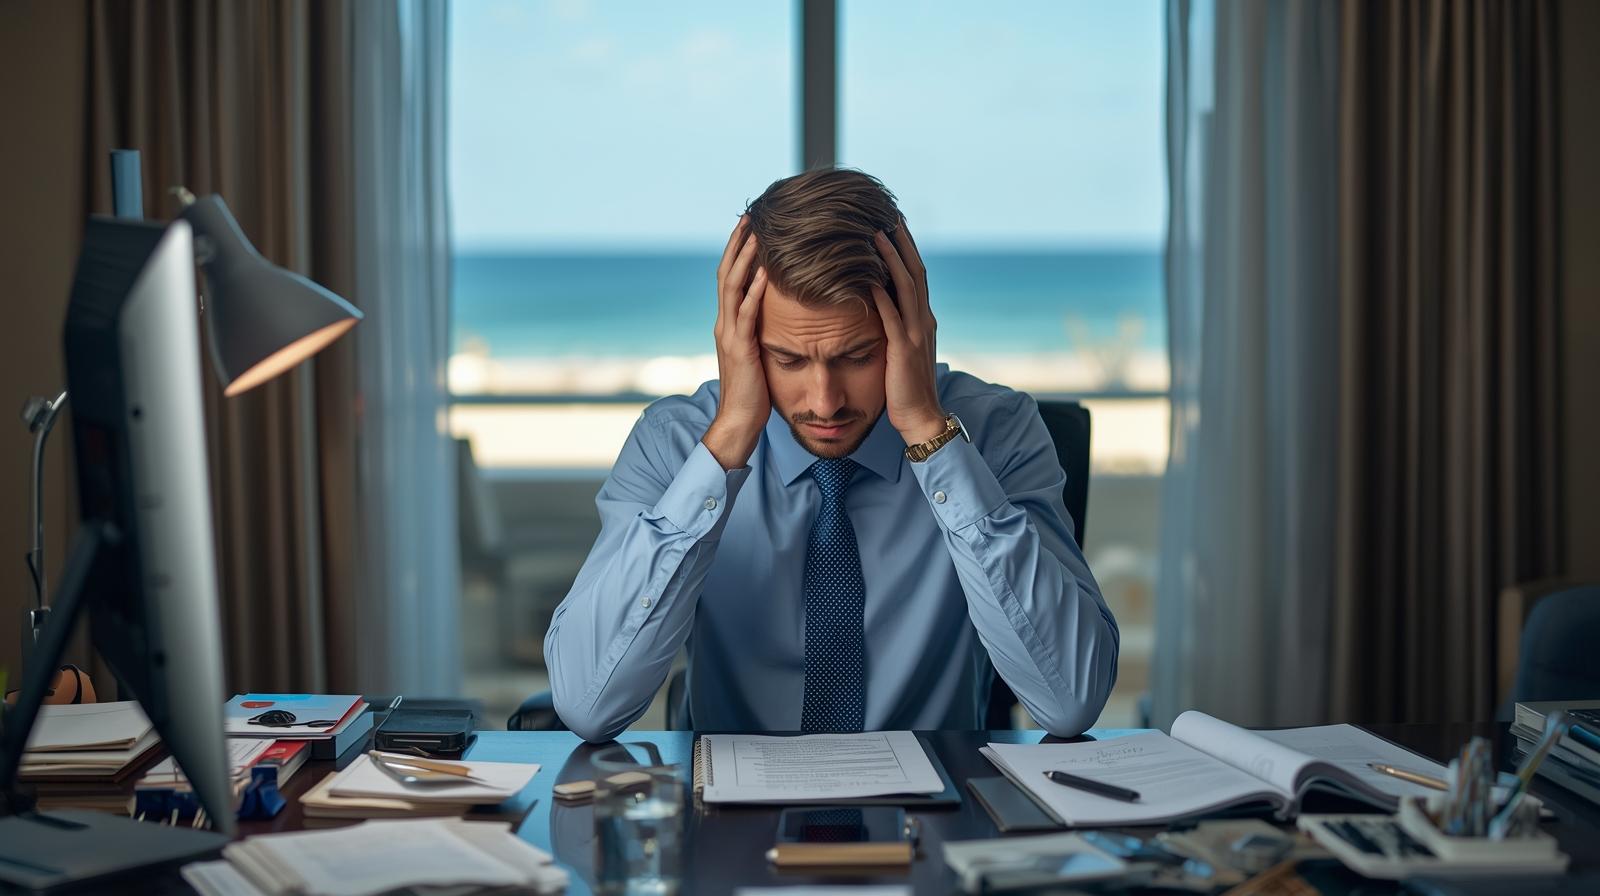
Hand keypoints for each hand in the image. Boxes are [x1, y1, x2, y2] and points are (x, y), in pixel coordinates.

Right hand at [704, 216, 770, 468]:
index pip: (731, 277)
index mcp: (728, 322)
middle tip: (751, 215)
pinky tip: (767, 272)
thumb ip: (760, 330)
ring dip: (745, 258)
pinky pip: (747, 313)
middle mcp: (724, 323)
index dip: (739, 249)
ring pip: (733, 287)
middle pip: (727, 272)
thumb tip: (776, 312)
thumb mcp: (756, 353)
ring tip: (757, 233)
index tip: (752, 225)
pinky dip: (756, 290)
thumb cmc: (753, 391)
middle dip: (738, 243)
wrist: (739, 421)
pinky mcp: (740, 348)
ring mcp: (729, 334)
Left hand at [872, 221, 945, 444]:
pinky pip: (892, 316)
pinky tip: (869, 277)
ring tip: (877, 235)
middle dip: (901, 242)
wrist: (920, 417)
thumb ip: (897, 326)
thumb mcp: (903, 349)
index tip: (893, 223)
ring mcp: (916, 333)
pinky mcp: (904, 350)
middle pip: (915, 271)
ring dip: (891, 259)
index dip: (906, 248)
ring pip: (906, 287)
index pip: (916, 274)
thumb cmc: (905, 386)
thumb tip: (881, 305)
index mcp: (923, 318)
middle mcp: (924, 320)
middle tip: (888, 214)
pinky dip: (882, 295)